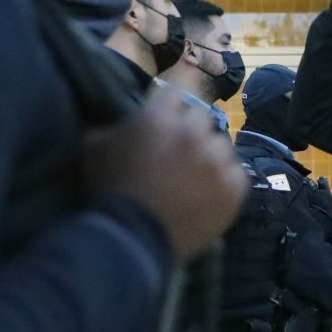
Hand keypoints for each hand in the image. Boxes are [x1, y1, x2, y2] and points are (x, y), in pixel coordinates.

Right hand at [84, 85, 246, 261]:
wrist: (131, 239)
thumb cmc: (107, 191)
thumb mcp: (94, 147)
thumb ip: (114, 123)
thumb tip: (124, 113)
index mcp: (160, 116)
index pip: (177, 91)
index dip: (171, 106)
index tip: (167, 120)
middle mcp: (194, 132)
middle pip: (201, 119)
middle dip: (189, 132)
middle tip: (177, 155)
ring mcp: (217, 161)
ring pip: (221, 145)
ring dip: (209, 156)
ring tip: (193, 178)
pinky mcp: (234, 188)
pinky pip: (236, 173)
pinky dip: (224, 181)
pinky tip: (207, 194)